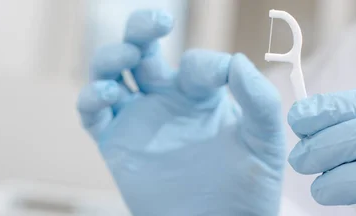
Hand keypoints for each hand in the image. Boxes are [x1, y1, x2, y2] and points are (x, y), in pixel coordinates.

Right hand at [76, 9, 285, 215]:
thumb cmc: (247, 188)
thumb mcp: (264, 141)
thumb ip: (260, 100)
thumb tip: (238, 61)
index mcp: (199, 96)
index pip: (194, 63)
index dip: (205, 64)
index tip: (219, 79)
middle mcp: (165, 101)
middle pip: (141, 51)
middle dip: (142, 28)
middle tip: (158, 21)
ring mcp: (138, 120)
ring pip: (111, 74)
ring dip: (112, 56)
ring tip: (128, 54)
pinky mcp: (116, 144)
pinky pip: (93, 114)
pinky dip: (91, 98)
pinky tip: (108, 94)